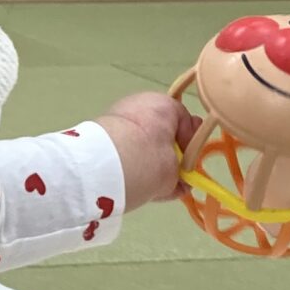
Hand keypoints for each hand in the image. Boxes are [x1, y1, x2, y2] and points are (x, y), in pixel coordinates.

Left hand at [97, 91, 195, 209]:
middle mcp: (139, 104)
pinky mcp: (98, 132)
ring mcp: (116, 116)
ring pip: (140, 141)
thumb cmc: (147, 162)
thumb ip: (181, 177)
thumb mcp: (173, 173)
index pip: (187, 123)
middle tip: (169, 179)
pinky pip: (122, 148)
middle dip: (166, 156)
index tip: (189, 168)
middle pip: (161, 132)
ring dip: (146, 161)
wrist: (101, 168)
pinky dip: (128, 163)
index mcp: (164, 105)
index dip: (191, 147)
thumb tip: (183, 183)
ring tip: (148, 185)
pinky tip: (130, 182)